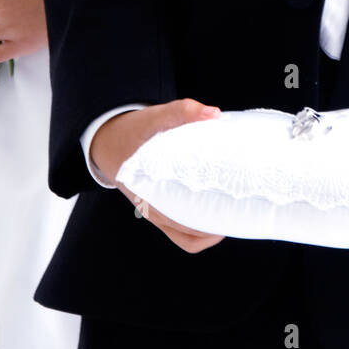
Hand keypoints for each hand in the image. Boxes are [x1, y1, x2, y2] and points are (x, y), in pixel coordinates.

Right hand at [91, 101, 225, 253]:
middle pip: (187, 232)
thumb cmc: (132, 132)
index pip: (179, 218)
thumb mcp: (154, 117)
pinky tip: (216, 215)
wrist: (108, 142)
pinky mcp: (159, 212)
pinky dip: (199, 232)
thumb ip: (183, 111)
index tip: (233, 207)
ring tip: (233, 213)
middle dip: (215, 224)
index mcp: (149, 189)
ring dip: (209, 230)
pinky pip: (181, 233)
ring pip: (186, 237)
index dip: (207, 220)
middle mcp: (152, 208)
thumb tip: (214, 114)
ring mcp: (156, 213)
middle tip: (240, 208)